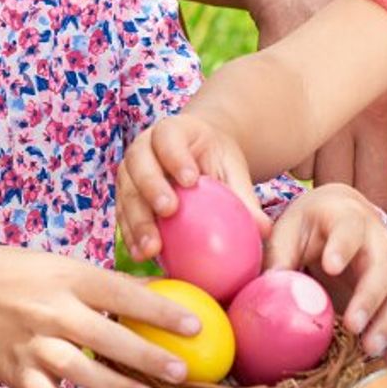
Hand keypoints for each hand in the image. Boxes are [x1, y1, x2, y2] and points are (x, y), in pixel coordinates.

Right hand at [0, 248, 201, 387]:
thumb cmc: (6, 272)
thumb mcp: (53, 264)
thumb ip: (97, 281)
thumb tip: (152, 291)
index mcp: (65, 275)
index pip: (122, 292)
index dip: (161, 309)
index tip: (194, 322)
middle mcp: (49, 309)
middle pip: (109, 336)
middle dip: (149, 356)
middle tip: (183, 371)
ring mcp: (30, 343)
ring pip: (82, 372)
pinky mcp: (14, 373)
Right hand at [117, 115, 263, 263]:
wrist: (195, 156)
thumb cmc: (215, 160)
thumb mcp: (231, 169)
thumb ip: (244, 197)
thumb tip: (263, 230)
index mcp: (171, 131)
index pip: (168, 138)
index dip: (176, 156)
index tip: (191, 180)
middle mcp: (143, 147)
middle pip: (140, 164)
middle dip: (152, 187)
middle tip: (169, 211)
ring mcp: (129, 171)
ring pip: (126, 193)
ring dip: (137, 221)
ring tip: (151, 248)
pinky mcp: (125, 196)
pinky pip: (123, 215)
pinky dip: (131, 235)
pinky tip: (142, 256)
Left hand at [265, 185, 386, 366]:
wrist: (339, 222)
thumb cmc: (307, 228)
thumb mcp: (287, 231)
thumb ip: (279, 256)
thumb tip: (268, 285)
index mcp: (346, 217)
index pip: (348, 227)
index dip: (342, 246)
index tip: (331, 266)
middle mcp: (378, 241)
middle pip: (383, 267)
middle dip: (370, 298)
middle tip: (353, 325)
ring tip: (369, 349)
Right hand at [291, 73, 386, 267]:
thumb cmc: (371, 46)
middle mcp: (375, 112)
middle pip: (375, 191)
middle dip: (376, 232)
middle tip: (376, 262)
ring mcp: (332, 113)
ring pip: (333, 183)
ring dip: (336, 209)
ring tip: (339, 231)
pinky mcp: (298, 111)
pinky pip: (301, 164)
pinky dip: (305, 176)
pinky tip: (309, 180)